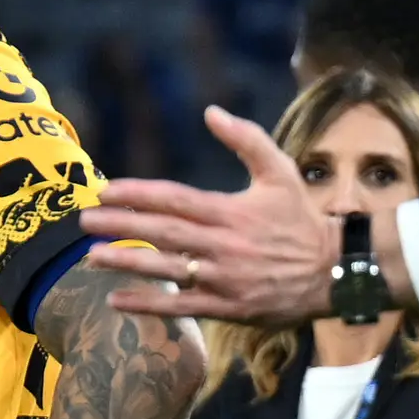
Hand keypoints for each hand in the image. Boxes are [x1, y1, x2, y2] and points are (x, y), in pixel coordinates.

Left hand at [84, 110, 341, 326]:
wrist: (335, 270)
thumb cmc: (301, 219)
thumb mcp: (280, 172)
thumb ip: (247, 139)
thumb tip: (211, 111)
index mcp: (233, 211)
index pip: (175, 199)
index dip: (138, 194)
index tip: (105, 190)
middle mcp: (224, 244)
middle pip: (164, 232)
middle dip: (122, 225)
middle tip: (83, 220)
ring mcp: (224, 277)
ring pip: (168, 269)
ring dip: (127, 263)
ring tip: (91, 256)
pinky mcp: (227, 307)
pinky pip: (182, 306)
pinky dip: (149, 305)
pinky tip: (117, 300)